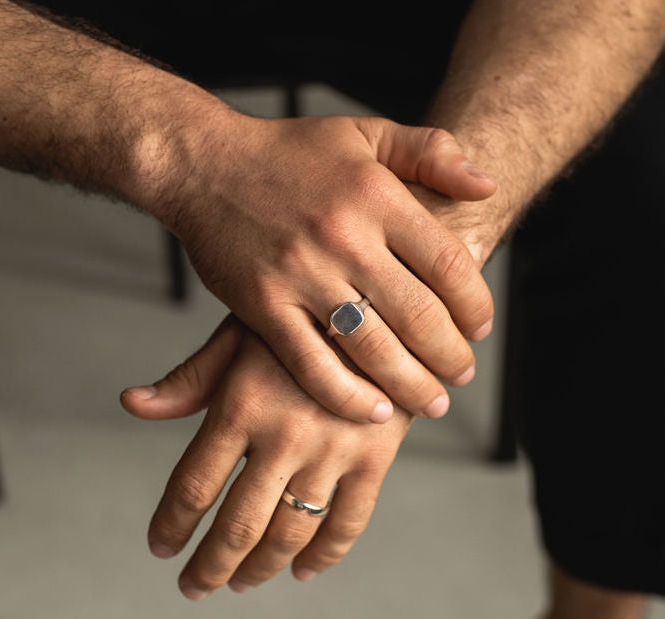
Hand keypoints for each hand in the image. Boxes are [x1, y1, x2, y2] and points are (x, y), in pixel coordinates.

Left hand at [121, 315, 413, 599]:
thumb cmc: (300, 320)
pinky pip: (347, 524)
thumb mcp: (240, 335)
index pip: (194, 486)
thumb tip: (132, 404)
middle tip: (193, 587)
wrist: (379, 309)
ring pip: (289, 534)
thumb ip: (190, 378)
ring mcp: (334, 451)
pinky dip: (323, 558)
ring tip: (239, 584)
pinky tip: (301, 572)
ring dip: (258, 570)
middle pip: (238, 526)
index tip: (160, 547)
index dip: (171, 525)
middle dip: (209, 566)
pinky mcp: (375, 459)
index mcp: (242, 404)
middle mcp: (285, 435)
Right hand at [148, 110, 495, 423]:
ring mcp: (299, 275)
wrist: (205, 165)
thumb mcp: (366, 132)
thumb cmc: (288, 152)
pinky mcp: (261, 306)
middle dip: (451, 356)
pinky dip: (347, 396)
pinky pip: (311, 365)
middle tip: (462, 374)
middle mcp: (342, 237)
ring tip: (432, 402)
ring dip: (411, 386)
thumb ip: (432, 152)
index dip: (476, 305)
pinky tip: (374, 411)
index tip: (480, 328)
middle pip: (418, 315)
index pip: (448, 264)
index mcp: (375, 196)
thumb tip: (487, 186)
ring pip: (372, 349)